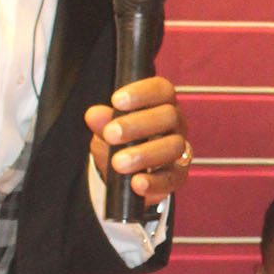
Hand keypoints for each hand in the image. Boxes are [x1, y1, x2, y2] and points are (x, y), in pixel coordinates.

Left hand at [86, 74, 192, 207]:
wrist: (128, 173)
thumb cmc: (123, 142)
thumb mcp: (107, 129)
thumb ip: (102, 122)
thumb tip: (94, 114)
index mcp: (161, 104)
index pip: (161, 90)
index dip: (142, 93)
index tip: (116, 101)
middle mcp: (175, 124)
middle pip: (169, 116)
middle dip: (138, 124)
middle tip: (110, 134)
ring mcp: (179, 150)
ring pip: (173, 147)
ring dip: (144, 154)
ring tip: (118, 163)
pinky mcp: (177, 176)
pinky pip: (171, 178)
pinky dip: (154, 182)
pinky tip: (136, 183)